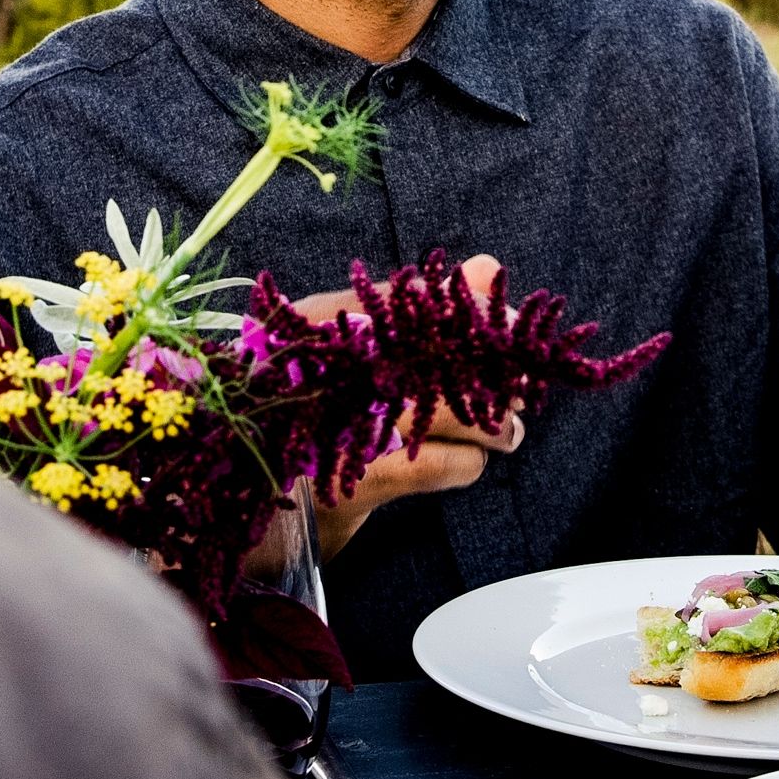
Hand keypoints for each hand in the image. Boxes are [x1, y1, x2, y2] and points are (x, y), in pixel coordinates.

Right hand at [290, 253, 526, 559]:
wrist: (256, 511)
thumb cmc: (315, 420)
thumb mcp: (360, 356)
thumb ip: (423, 308)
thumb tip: (486, 266)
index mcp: (315, 323)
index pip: (405, 299)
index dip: (467, 311)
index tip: (512, 329)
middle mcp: (320, 368)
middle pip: (431, 352)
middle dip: (491, 369)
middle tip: (522, 385)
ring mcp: (336, 428)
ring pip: (446, 409)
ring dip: (491, 421)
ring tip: (506, 429)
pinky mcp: (353, 483)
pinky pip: (436, 463)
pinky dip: (465, 462)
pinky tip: (468, 461)